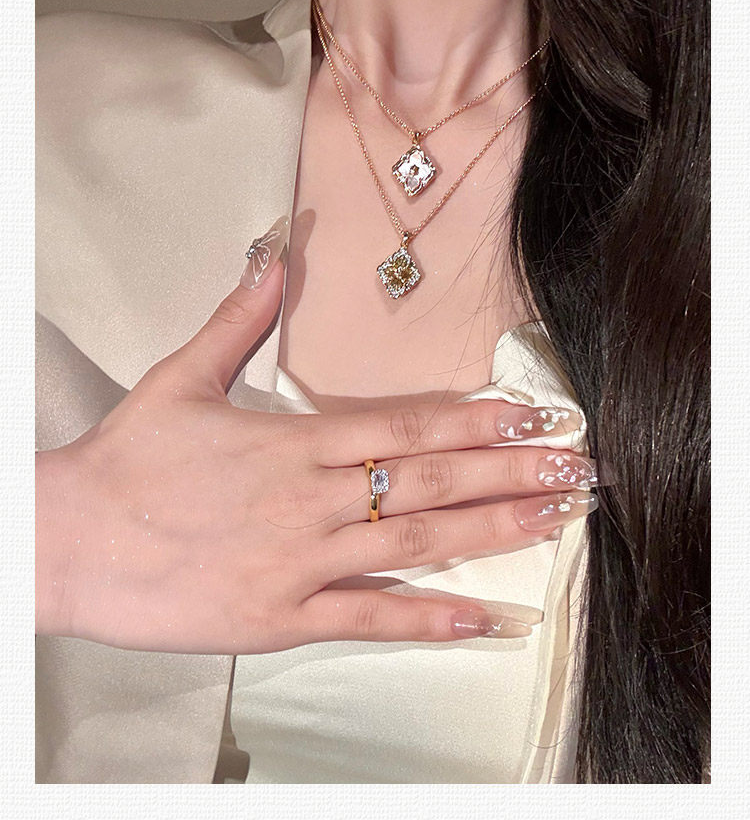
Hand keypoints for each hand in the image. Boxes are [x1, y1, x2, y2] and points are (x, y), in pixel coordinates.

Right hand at [36, 254, 597, 654]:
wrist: (68, 541)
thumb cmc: (125, 462)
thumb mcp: (181, 378)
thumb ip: (239, 319)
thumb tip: (275, 256)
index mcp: (291, 441)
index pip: (403, 423)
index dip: (474, 418)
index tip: (530, 416)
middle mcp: (310, 499)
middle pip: (428, 479)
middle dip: (508, 472)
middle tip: (573, 469)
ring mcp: (300, 561)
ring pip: (414, 543)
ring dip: (491, 531)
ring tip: (552, 521)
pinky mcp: (279, 616)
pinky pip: (367, 618)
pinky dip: (426, 618)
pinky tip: (479, 617)